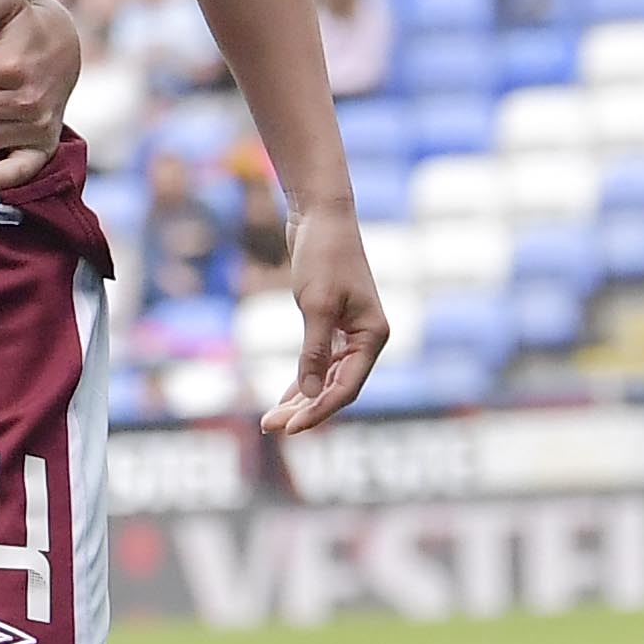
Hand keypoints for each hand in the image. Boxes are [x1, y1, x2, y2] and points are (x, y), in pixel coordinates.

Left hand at [265, 209, 386, 436]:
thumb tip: (310, 394)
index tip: (289, 428)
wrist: (321, 215)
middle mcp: (366, 338)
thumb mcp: (317, 305)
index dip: (318, 410)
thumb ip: (314, 351)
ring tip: (271, 419)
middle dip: (304, 409)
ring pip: (326, 377)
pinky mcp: (332, 323)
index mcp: (373, 336)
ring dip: (301, 398)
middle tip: (270, 426)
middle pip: (335, 387)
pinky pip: (319, 361)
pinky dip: (303, 378)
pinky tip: (286, 397)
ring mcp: (350, 331)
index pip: (346, 387)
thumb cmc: (324, 255)